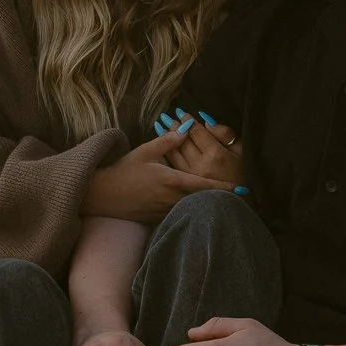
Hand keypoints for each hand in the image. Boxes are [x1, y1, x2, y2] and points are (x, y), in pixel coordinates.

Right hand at [82, 124, 229, 222]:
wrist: (103, 195)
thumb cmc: (124, 171)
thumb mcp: (145, 151)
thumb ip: (169, 140)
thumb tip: (188, 127)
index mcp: (172, 180)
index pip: (205, 185)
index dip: (225, 188)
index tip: (243, 190)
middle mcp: (172, 199)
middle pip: (204, 201)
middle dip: (222, 200)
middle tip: (241, 198)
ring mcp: (166, 211)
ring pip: (194, 210)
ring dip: (208, 207)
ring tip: (224, 205)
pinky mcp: (159, 218)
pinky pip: (180, 215)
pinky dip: (192, 212)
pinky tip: (199, 211)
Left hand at [161, 108, 241, 189]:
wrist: (241, 200)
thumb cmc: (244, 172)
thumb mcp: (241, 149)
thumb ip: (225, 134)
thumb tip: (206, 121)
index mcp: (215, 154)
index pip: (196, 132)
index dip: (188, 120)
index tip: (182, 112)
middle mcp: (200, 166)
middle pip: (183, 141)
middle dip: (175, 126)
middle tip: (168, 117)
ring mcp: (191, 177)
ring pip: (174, 153)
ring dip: (167, 138)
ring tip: (161, 126)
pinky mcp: (186, 185)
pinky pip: (173, 165)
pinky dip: (166, 152)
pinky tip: (162, 145)